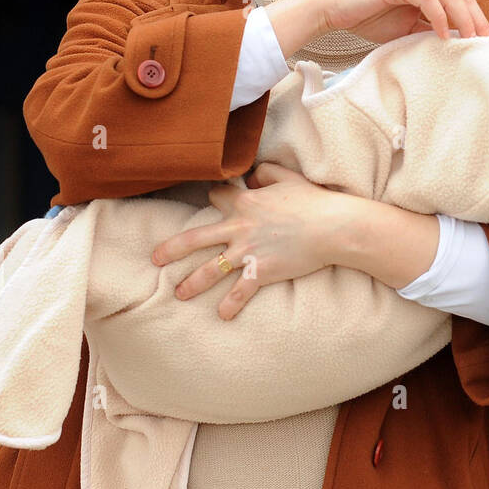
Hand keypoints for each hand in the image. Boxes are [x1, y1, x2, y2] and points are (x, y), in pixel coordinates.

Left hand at [150, 163, 366, 319]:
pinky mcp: (261, 271)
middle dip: (171, 249)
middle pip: (195, 239)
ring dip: (192, 284)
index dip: (214, 197)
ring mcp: (247, 252)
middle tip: (156, 259)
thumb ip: (265, 172)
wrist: (332, 226)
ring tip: (180, 294)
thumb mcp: (287, 177)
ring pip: (209, 270)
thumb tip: (252, 177)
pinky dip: (230, 305)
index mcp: (244, 202)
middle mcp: (238, 227)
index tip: (212, 201)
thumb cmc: (313, 200)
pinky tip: (222, 316)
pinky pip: (240, 292)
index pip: (215, 196)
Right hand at [320, 0, 488, 44]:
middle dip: (477, 20)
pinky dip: (440, 17)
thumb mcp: (405, 29)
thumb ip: (427, 31)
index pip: (460, 0)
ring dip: (464, 18)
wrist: (334, 9)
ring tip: (471, 40)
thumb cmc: (366, 17)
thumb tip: (454, 45)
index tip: (486, 43)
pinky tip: (445, 36)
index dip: (476, 20)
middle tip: (487, 43)